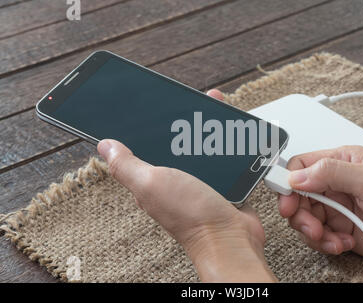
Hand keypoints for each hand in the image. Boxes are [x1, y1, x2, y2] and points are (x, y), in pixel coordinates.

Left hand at [97, 89, 275, 281]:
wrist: (230, 235)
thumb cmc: (190, 214)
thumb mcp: (150, 184)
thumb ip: (127, 165)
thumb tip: (104, 146)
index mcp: (151, 179)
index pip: (141, 147)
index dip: (141, 127)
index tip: (146, 105)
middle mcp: (173, 179)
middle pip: (172, 142)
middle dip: (179, 119)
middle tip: (186, 99)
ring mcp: (197, 180)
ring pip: (198, 145)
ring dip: (205, 125)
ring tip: (212, 104)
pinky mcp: (219, 181)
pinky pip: (219, 155)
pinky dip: (225, 140)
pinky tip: (231, 128)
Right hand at [279, 145, 362, 268]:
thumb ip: (332, 173)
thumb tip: (298, 176)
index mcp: (341, 162)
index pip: (301, 165)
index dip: (287, 181)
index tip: (285, 199)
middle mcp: (335, 183)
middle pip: (297, 195)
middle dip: (299, 213)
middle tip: (311, 226)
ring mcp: (336, 207)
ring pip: (304, 217)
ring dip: (313, 232)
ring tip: (330, 238)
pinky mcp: (339, 229)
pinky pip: (317, 236)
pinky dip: (325, 243)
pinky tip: (343, 243)